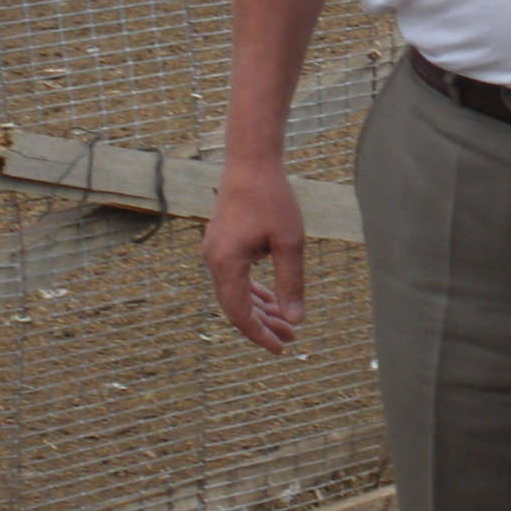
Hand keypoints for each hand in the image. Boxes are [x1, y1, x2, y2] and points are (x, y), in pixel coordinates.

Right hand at [202, 157, 305, 352]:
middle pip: (236, 306)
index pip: (239, 313)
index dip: (259, 334)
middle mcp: (214, 261)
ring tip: (285, 322)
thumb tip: (296, 319)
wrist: (251, 162)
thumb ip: (291, 283)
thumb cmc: (272, 199)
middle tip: (290, 338)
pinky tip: (271, 297)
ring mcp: (216, 252)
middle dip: (263, 324)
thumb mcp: (289, 243)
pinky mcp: (222, 243)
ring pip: (236, 292)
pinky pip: (236, 276)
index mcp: (226, 264)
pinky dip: (253, 289)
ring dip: (260, 307)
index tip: (279, 348)